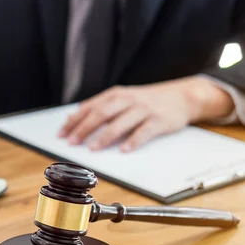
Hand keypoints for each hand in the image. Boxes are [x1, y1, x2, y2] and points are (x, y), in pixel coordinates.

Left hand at [60, 76, 234, 151]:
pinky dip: (133, 141)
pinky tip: (124, 150)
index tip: (62, 134)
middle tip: (72, 142)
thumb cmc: (147, 101)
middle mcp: (128, 99)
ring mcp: (144, 109)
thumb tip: (74, 119)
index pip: (90, 107)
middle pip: (102, 113)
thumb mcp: (123, 98)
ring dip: (105, 136)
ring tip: (93, 148)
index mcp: (116, 94)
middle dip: (84, 128)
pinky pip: (144, 131)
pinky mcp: (159, 120)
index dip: (75, 120)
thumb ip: (101, 107)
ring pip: (121, 122)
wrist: (182, 96)